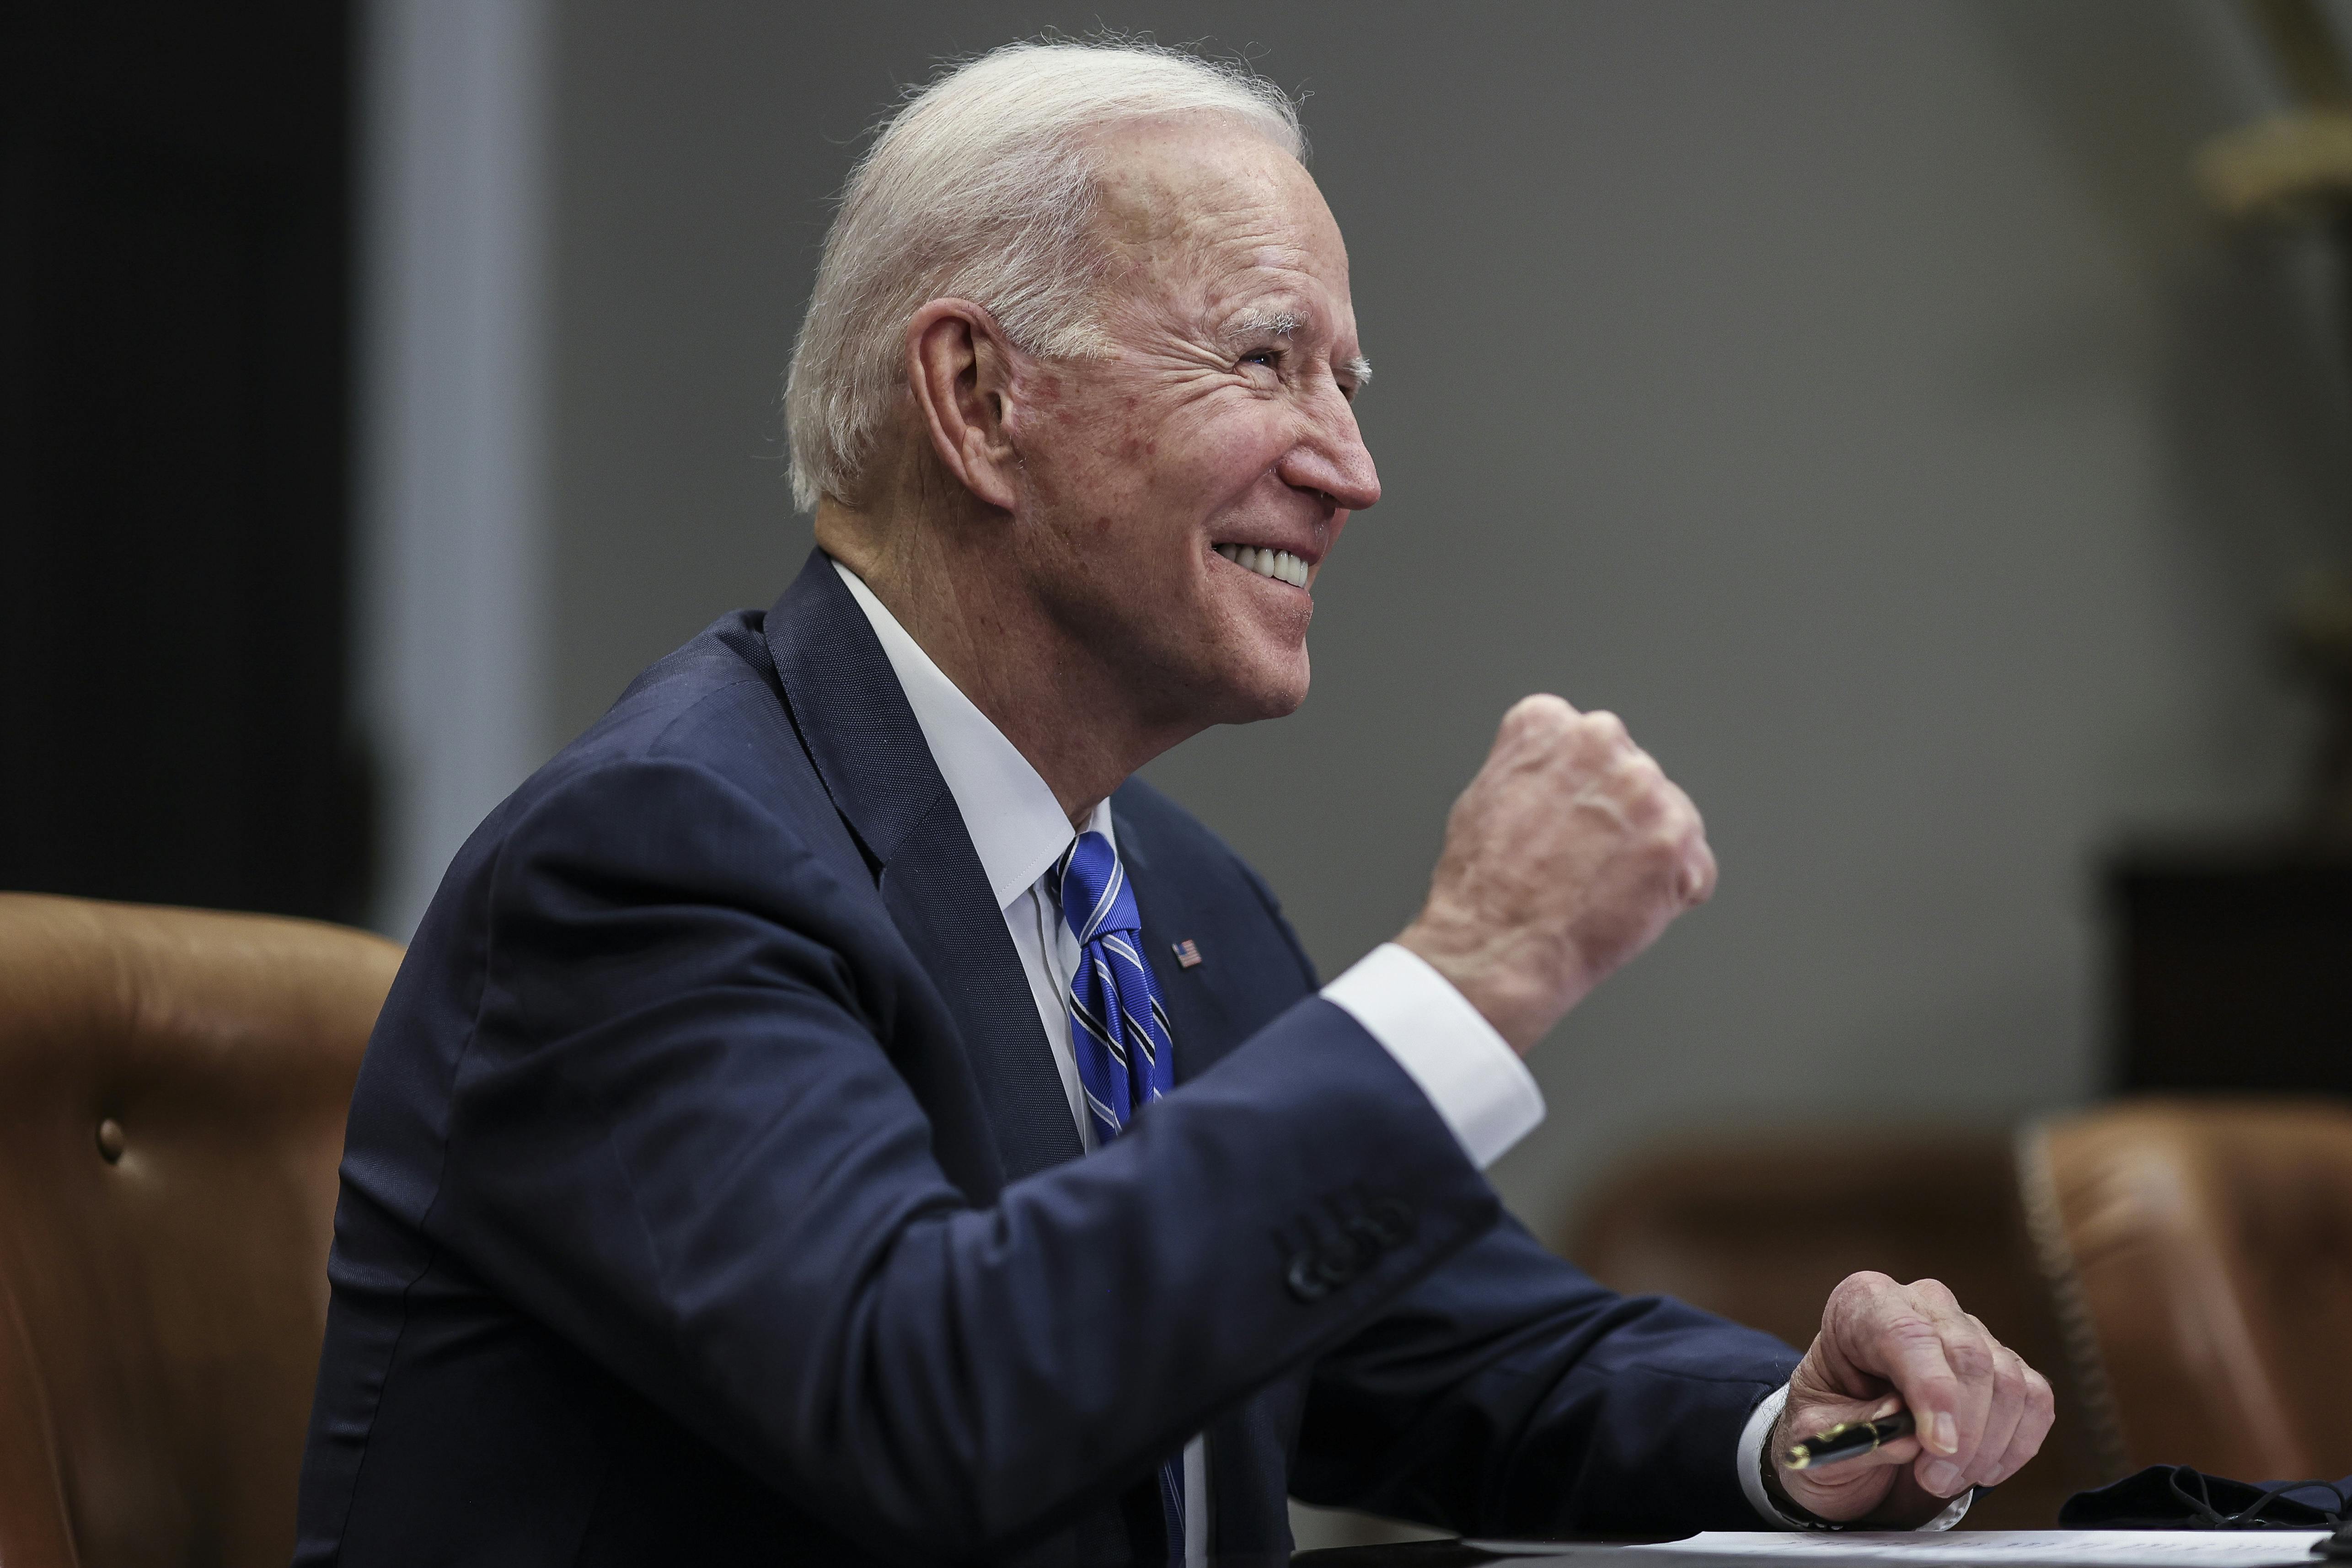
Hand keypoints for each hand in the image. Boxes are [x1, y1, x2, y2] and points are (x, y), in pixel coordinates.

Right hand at [1397, 695, 1714, 1052]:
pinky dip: (1672, 890)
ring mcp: (1646, 791)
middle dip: (1616, 815)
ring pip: (1669, 816)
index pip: (1585, 742)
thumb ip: (1532, 766)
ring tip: (1599, 886)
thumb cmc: (1482, 884)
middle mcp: (1601, 741)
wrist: (1498, 947)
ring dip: (1647, 851)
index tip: (1561, 817)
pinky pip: (1695, 866)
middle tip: (1580, 858)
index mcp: (1548, 723)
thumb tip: (1561, 776)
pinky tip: (1626, 905)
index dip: (1574, 790)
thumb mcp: (1483, 794)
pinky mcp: (1678, 842)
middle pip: (1631, 775)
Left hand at [1771, 1272, 2055, 1525]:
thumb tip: (1905, 1434)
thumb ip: (1857, 1431)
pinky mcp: (2003, 1365)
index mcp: (1861, 1304)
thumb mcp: (1815, 1432)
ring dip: (1985, 1445)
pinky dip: (2016, 1444)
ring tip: (1942, 1479)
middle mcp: (1920, 1304)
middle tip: (1933, 1479)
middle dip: (1961, 1430)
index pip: (1906, 1332)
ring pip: (2007, 1381)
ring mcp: (1969, 1331)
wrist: (1844, 1437)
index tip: (1937, 1443)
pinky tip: (1982, 1469)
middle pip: (1967, 1356)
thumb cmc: (1825, 1423)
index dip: (1931, 1389)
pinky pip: (2034, 1400)